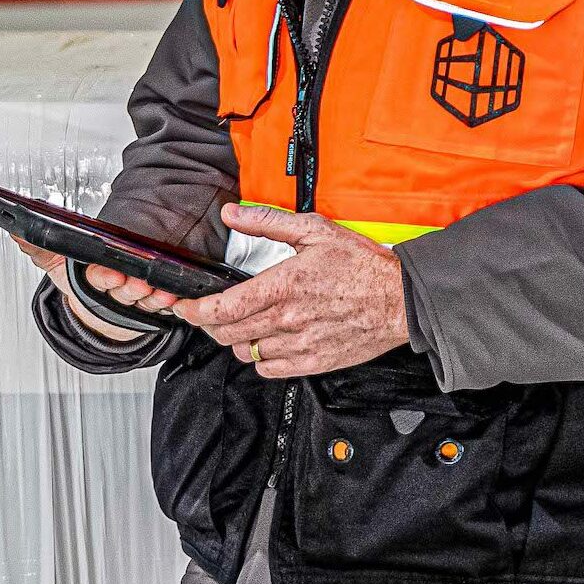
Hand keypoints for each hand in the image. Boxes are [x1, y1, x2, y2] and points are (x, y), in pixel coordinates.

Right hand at [8, 234, 180, 341]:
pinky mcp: (152, 302)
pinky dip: (169, 302)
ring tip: (163, 290)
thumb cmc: (80, 282)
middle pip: (123, 288)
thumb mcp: (57, 265)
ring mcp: (134, 298)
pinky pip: (162, 304)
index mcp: (93, 280)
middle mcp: (114, 290)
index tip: (112, 273)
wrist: (99, 312)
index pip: (97, 278)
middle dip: (131, 285)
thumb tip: (17, 232)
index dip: (105, 277)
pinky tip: (175, 296)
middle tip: (140, 280)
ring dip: (154, 295)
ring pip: (145, 298)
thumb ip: (39, 249)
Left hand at [171, 202, 409, 377]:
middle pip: (228, 333)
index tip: (183, 306)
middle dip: (209, 324)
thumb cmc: (362, 265)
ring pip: (246, 353)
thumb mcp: (314, 230)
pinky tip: (267, 340)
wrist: (401, 301)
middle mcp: (288, 320)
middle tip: (209, 313)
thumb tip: (232, 214)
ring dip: (236, 339)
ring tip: (243, 323)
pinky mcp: (313, 363)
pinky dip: (260, 358)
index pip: (224, 307)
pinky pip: (269, 370)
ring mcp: (300, 345)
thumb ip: (267, 222)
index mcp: (284, 286)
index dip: (195, 310)